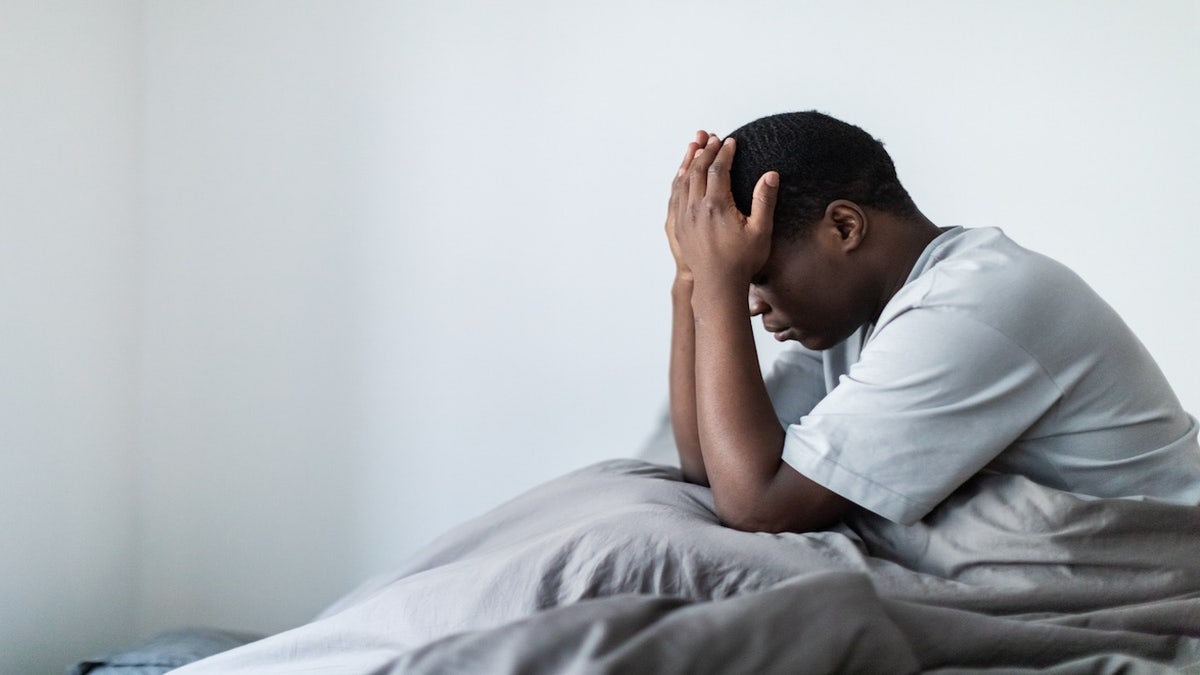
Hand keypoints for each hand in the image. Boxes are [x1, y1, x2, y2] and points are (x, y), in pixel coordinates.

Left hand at [673, 134, 778, 287]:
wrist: (717, 286)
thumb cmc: (742, 261)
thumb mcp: (761, 231)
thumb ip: (765, 200)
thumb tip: (771, 175)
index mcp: (717, 206)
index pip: (719, 169)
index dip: (724, 152)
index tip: (730, 141)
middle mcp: (696, 208)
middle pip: (698, 170)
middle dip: (706, 151)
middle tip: (712, 137)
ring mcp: (684, 217)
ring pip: (683, 180)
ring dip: (689, 161)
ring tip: (695, 145)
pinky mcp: (678, 226)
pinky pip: (675, 195)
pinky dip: (679, 179)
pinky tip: (682, 173)